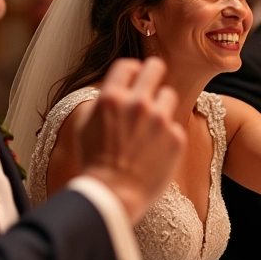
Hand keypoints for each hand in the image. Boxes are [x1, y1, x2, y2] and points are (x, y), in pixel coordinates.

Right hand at [77, 57, 184, 223]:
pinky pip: (174, 126)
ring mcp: (160, 120)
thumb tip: (113, 91)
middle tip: (153, 82)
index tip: (134, 76)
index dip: (131, 70)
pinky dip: (166, 136)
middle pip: (155, 68)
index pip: (128, 65)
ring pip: (168, 95)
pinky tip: (153, 151)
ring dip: (160, 106)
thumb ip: (101, 102)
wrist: (112, 194)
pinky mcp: (176, 138)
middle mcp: (137, 103)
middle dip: (153, 72)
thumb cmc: (93, 161)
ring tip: (149, 127)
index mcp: (112, 97)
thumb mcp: (84, 125)